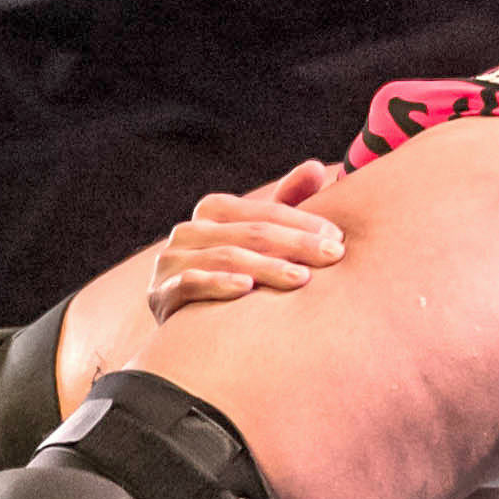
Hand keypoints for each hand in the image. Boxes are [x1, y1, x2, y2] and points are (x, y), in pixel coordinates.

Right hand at [149, 163, 343, 319]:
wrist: (189, 332)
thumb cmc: (236, 276)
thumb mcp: (259, 239)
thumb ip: (286, 204)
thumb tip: (314, 166)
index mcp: (212, 211)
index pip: (263, 211)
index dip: (302, 222)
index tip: (338, 238)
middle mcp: (188, 231)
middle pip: (249, 233)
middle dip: (295, 244)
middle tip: (333, 257)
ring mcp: (171, 262)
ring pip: (225, 257)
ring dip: (266, 267)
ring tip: (301, 278)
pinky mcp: (160, 294)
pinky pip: (191, 284)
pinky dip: (219, 284)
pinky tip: (247, 289)